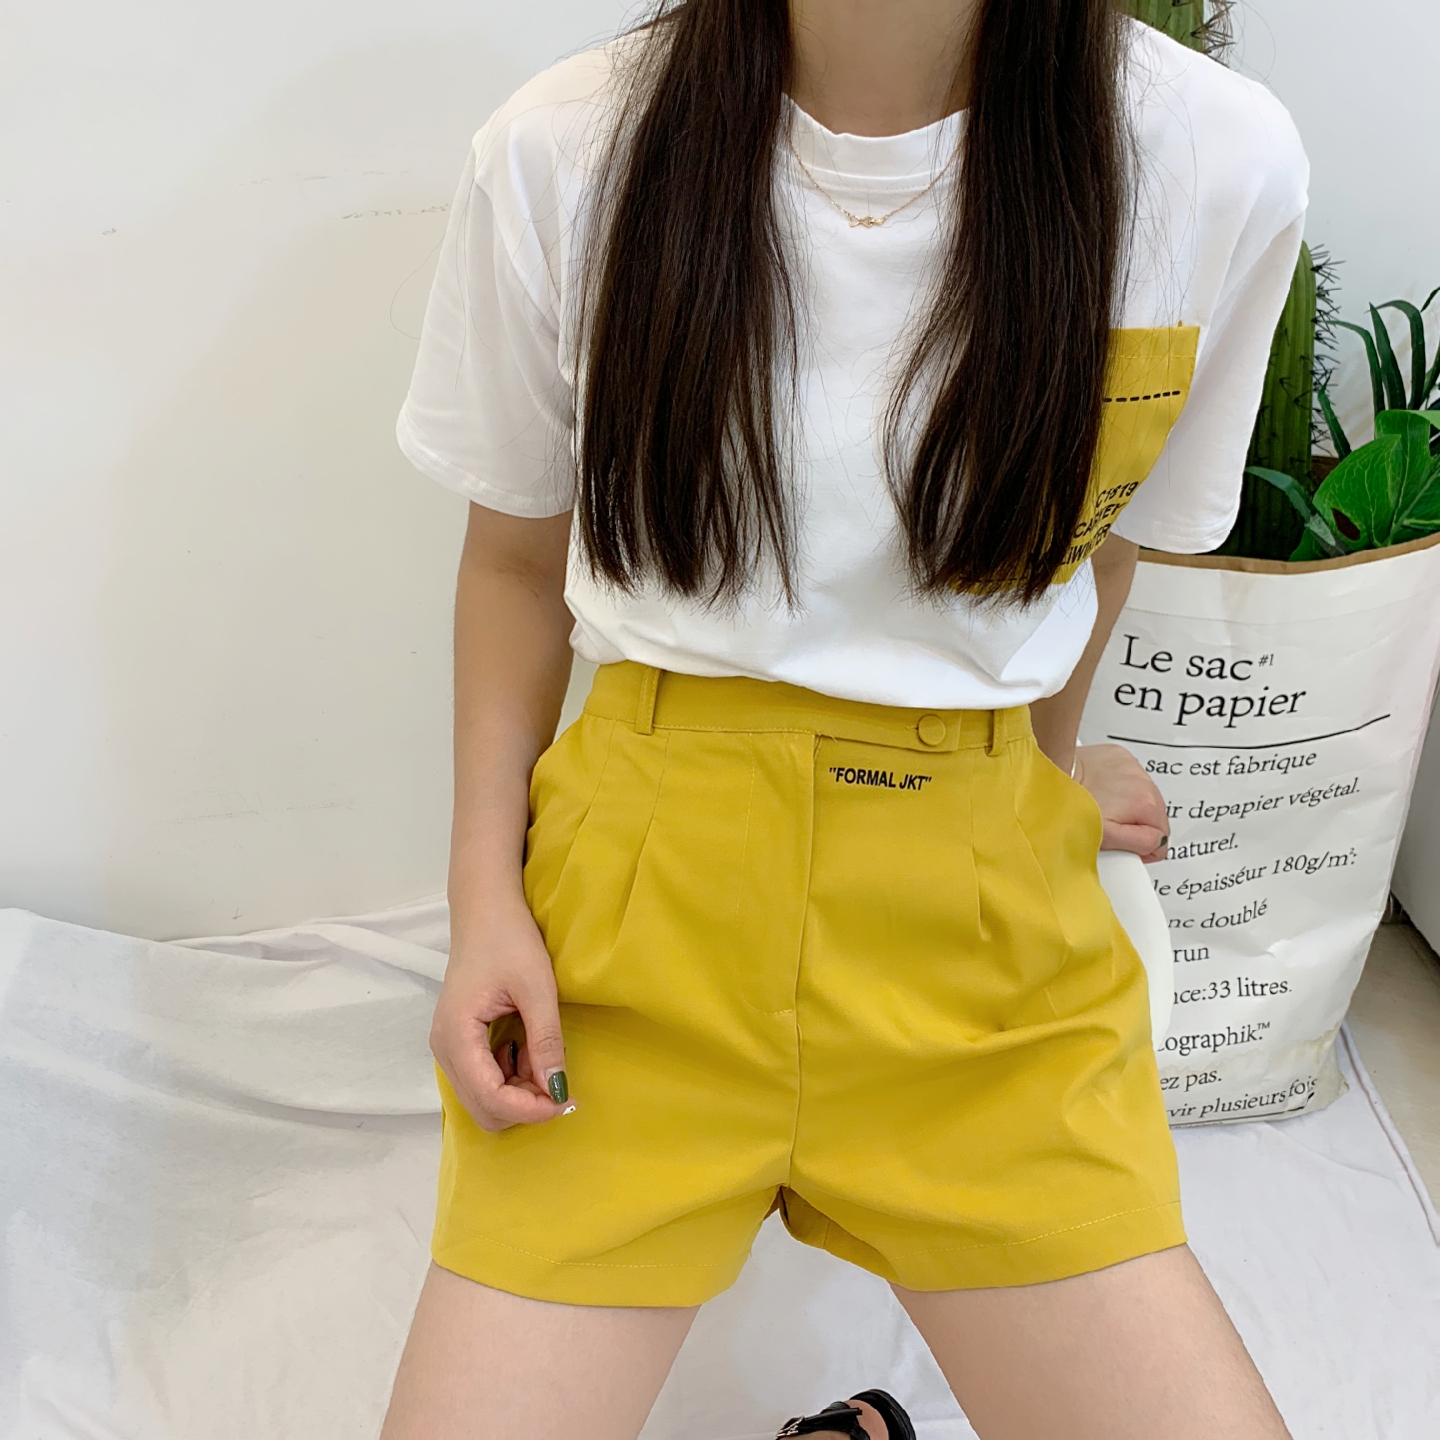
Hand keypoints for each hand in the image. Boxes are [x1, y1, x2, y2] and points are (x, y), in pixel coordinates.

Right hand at [430, 897, 572, 1132]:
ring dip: (518, 1093)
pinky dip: (510, 1078)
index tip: (565, 1100)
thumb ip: (546, 1040)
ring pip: (483, 1099)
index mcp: (456, 1036)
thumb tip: (558, 1088)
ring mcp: (448, 1047)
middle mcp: (444, 1050)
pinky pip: (482, 1080)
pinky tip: (529, 1051)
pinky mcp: (459, 1042)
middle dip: (523, 1106)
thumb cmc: (509, 940)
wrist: (485, 911)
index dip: (529, 1109)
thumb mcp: (536, 987)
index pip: (490, 1098)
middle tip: (559, 1085)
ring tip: (545, 1060)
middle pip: (482, 1109)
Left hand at [1073, 743, 1168, 862]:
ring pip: (1144, 795)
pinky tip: (1102, 789)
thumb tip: (1157, 845)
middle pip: (1154, 815)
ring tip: (1104, 806)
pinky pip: (1130, 775)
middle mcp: (1145, 784)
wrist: (1052, 776)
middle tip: (1111, 825)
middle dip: (1137, 824)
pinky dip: (1120, 784)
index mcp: (1148, 806)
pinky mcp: (1120, 755)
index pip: (1161, 838)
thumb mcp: (1109, 838)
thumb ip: (1142, 844)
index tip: (1126, 844)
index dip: (1143, 846)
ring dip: (1130, 804)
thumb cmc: (1072, 808)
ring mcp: (1133, 767)